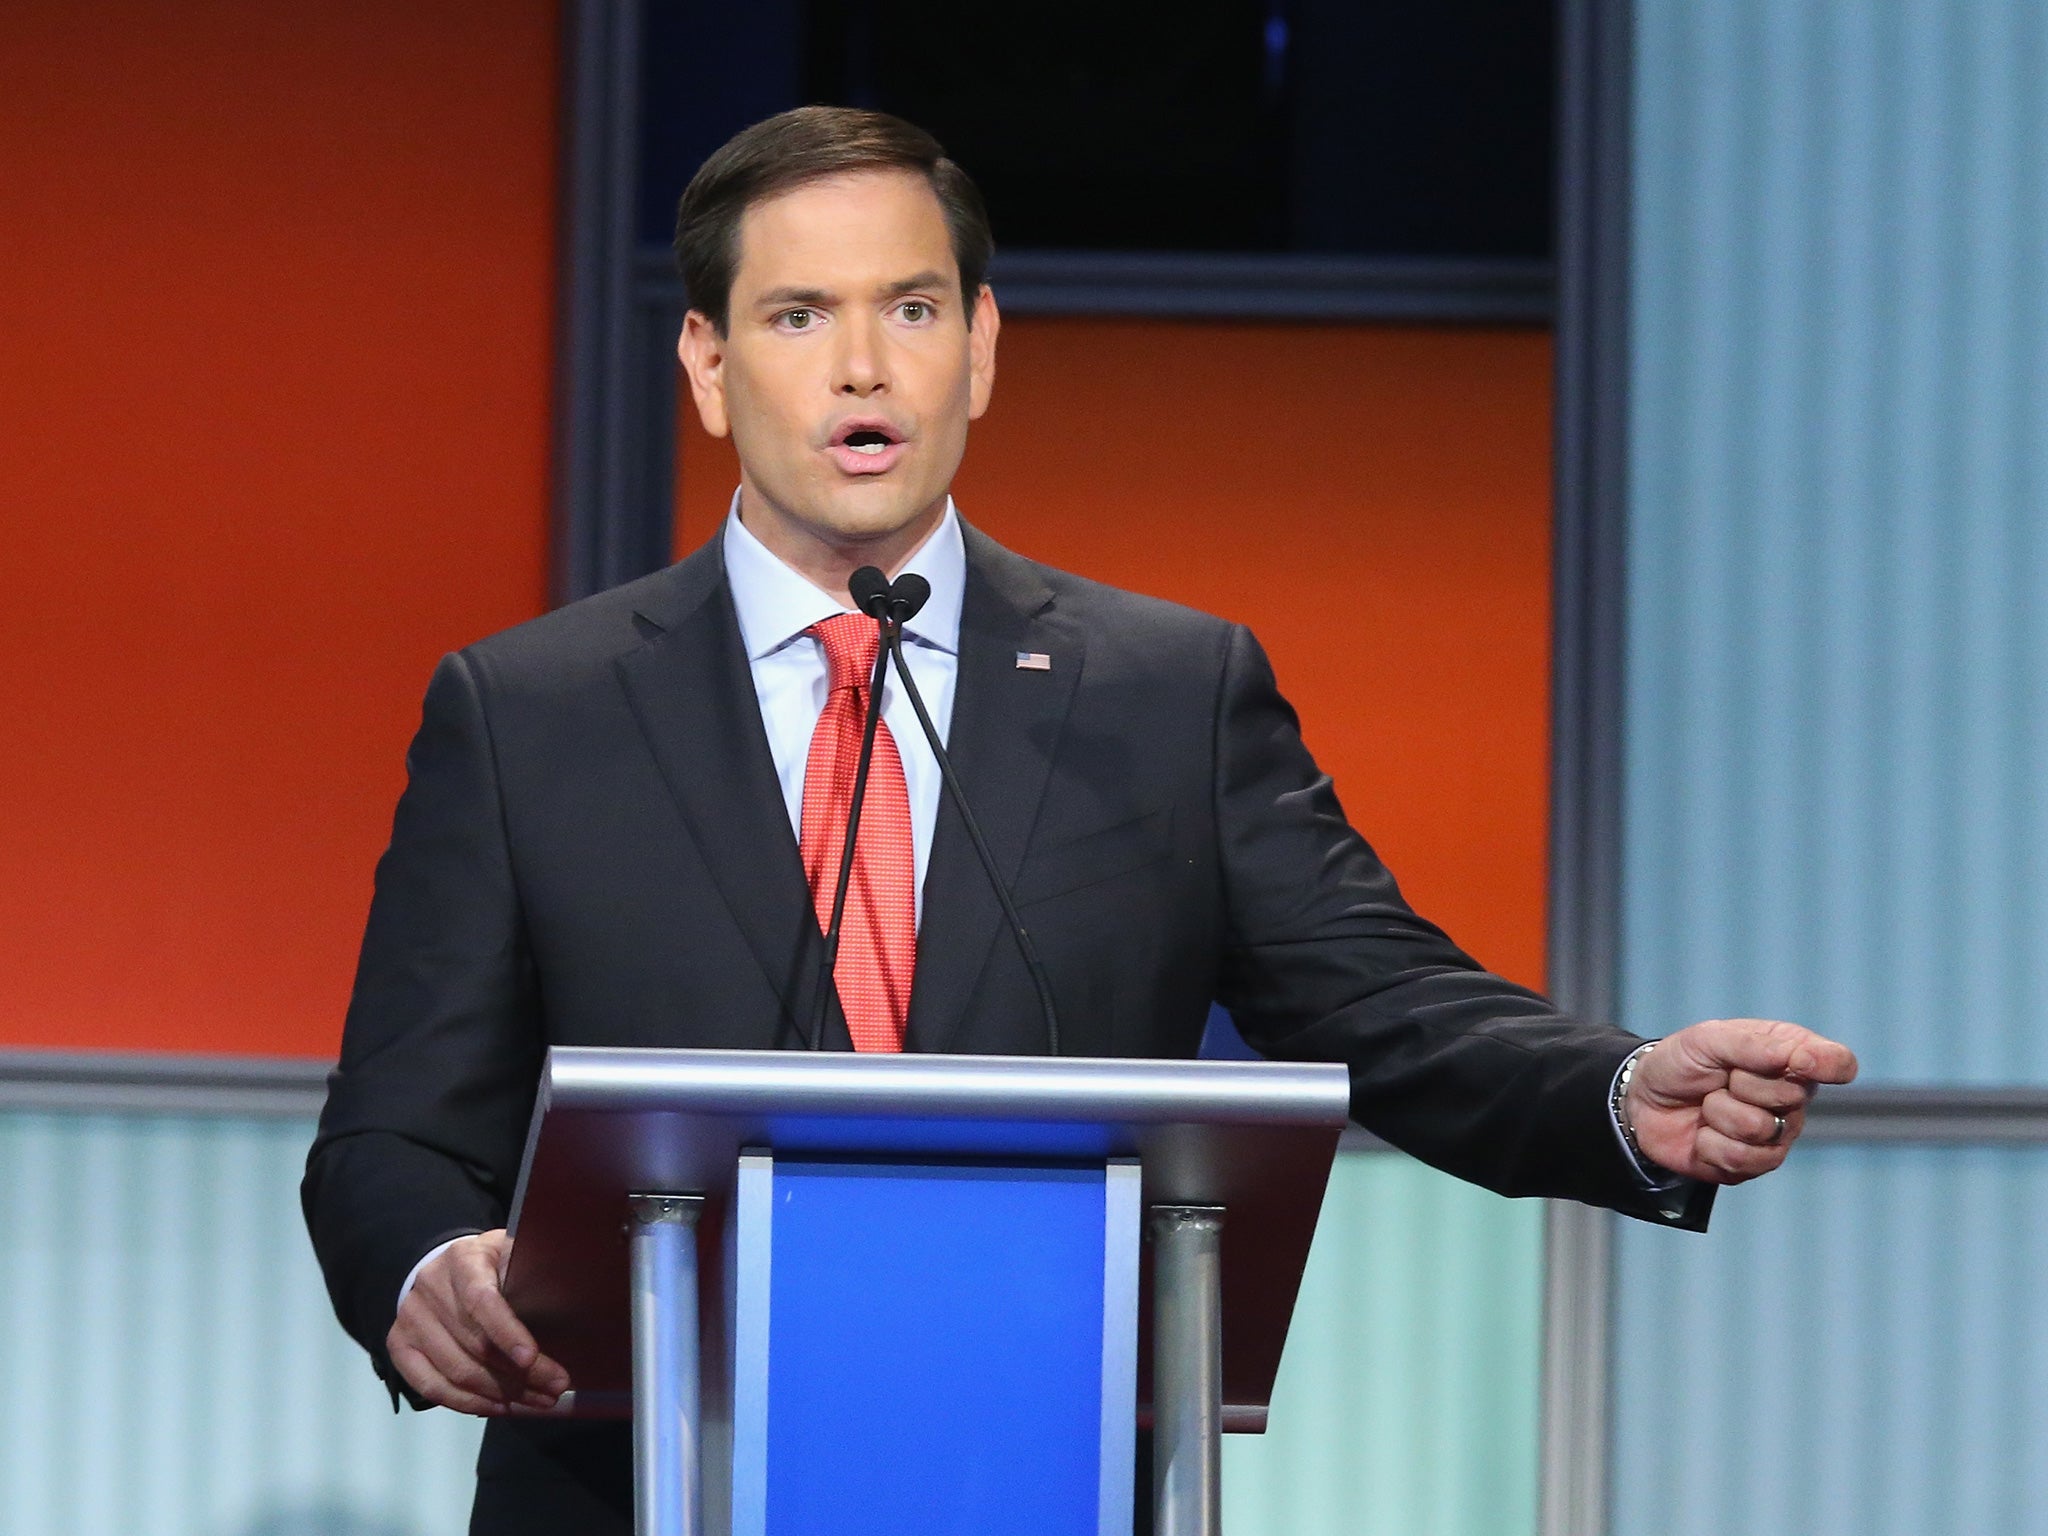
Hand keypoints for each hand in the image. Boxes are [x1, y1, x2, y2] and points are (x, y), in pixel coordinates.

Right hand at [386, 1229, 569, 1415]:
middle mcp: (430, 1287)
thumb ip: (533, 1272)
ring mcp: (410, 1319)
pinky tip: (499, 1407)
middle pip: (474, 1344)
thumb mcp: (513, 1253)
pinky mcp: (399, 1346)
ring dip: (500, 1394)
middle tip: (555, 1387)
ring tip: (536, 1401)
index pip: (482, 1300)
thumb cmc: (491, 1265)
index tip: (532, 1359)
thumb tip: (573, 1302)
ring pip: (456, 1371)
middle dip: (520, 1374)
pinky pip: (431, 1387)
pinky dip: (468, 1403)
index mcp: (463, 1259)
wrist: (443, 1268)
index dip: (507, 1332)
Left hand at [1625, 1018, 1858, 1183]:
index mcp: (1790, 1055)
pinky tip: (1704, 1134)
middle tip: (1720, 1078)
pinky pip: (1742, 1159)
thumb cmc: (1681, 1062)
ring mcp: (1778, 1134)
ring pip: (1761, 1129)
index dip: (1827, 1065)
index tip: (1799, 1062)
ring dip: (1719, 1114)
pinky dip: (1710, 1144)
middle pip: (1791, 1096)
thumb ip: (1752, 1046)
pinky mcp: (1754, 1165)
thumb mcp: (1707, 1039)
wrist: (1643, 1100)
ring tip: (1707, 1105)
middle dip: (1741, 1084)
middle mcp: (1793, 1098)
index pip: (1838, 1062)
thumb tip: (1800, 1057)